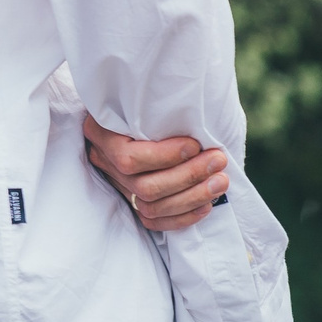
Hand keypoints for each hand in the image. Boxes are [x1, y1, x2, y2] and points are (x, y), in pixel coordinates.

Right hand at [83, 113, 227, 231]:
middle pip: (144, 186)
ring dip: (193, 196)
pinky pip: (152, 221)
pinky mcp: (130, 201)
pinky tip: (206, 204)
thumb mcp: (148, 100)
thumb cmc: (152, 103)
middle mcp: (103, 161)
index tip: (196, 145)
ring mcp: (116, 183)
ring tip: (221, 180)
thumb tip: (198, 123)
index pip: (129, 158)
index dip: (165, 157)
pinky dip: (183, 217)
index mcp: (100, 133)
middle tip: (218, 161)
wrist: (140, 114)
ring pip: (150, 205)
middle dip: (188, 176)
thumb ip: (163, 111)